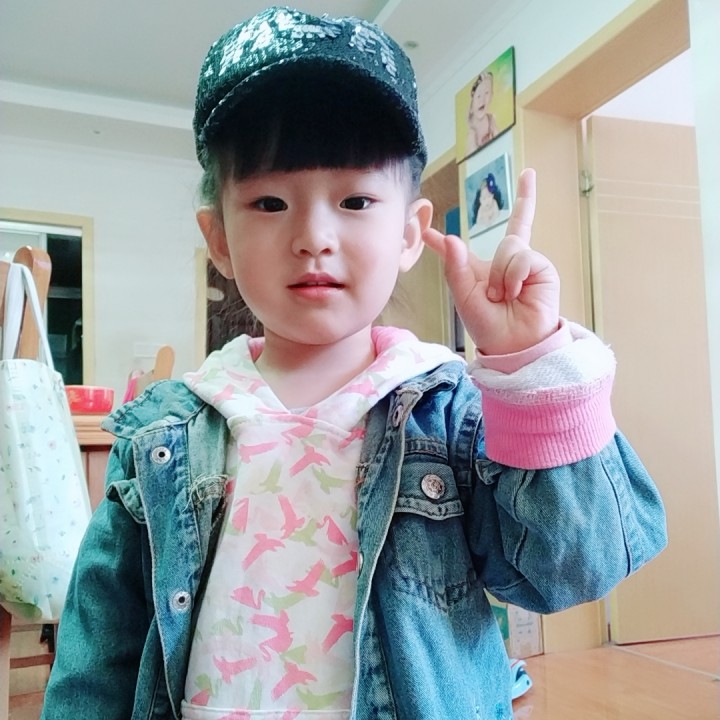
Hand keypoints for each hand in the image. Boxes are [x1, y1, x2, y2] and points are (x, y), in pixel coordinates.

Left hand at [423, 168, 559, 355]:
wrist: (512, 345)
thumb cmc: (488, 326)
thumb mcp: (464, 297)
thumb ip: (455, 267)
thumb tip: (451, 238)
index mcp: (479, 272)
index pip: (463, 250)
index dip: (449, 240)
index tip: (427, 232)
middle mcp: (505, 264)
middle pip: (514, 229)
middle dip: (525, 207)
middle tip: (523, 207)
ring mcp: (525, 265)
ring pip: (510, 244)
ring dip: (500, 272)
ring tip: (501, 296)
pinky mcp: (542, 270)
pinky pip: (524, 256)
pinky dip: (513, 274)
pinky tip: (514, 293)